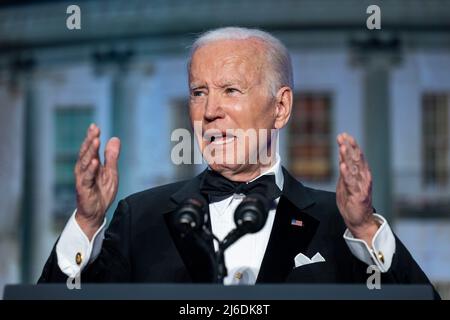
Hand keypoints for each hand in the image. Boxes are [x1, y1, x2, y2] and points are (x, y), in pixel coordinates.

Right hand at [74, 124, 120, 239]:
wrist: (97, 212)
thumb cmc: (101, 192)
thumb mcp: (111, 172)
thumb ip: (111, 156)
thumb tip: (114, 138)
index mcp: (90, 164)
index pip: (90, 148)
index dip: (92, 137)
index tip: (95, 126)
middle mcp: (83, 169)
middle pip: (86, 152)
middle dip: (90, 140)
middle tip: (94, 129)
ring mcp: (82, 178)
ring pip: (85, 162)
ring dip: (90, 151)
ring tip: (95, 140)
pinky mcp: (83, 188)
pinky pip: (87, 177)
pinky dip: (90, 169)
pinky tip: (94, 162)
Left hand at [336, 133, 378, 245]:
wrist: (358, 220)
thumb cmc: (352, 200)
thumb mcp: (346, 181)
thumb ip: (345, 167)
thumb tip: (342, 152)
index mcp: (361, 173)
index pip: (356, 156)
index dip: (350, 145)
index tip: (343, 135)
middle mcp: (364, 177)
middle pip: (357, 159)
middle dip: (350, 147)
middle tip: (344, 136)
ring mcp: (362, 186)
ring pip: (355, 168)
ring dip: (348, 157)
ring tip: (342, 146)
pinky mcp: (359, 195)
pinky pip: (351, 183)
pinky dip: (347, 173)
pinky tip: (342, 165)